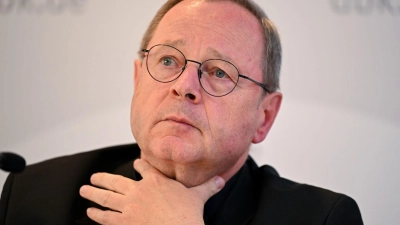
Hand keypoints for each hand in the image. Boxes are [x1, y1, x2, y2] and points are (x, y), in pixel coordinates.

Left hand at [79, 159, 224, 224]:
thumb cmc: (187, 214)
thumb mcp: (198, 196)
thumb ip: (208, 186)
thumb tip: (222, 179)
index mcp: (156, 182)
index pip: (145, 169)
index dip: (139, 165)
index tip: (134, 162)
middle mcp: (139, 190)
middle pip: (117, 181)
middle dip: (104, 179)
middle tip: (93, 177)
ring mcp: (130, 206)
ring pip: (107, 197)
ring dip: (94, 193)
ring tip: (84, 190)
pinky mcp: (125, 221)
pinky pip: (108, 217)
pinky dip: (98, 214)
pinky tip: (90, 212)